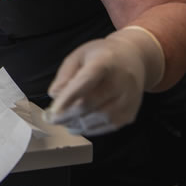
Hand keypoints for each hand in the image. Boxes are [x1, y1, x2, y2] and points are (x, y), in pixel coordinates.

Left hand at [44, 26, 164, 135]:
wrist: (134, 58)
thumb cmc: (100, 56)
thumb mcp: (78, 55)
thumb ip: (64, 75)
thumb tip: (55, 95)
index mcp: (104, 62)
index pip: (85, 82)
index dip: (68, 98)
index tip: (52, 111)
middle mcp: (120, 82)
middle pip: (90, 104)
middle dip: (67, 115)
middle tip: (51, 119)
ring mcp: (128, 100)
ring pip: (98, 119)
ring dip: (77, 124)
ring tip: (63, 122)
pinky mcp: (130, 113)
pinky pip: (107, 127)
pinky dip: (89, 129)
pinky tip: (77, 125)